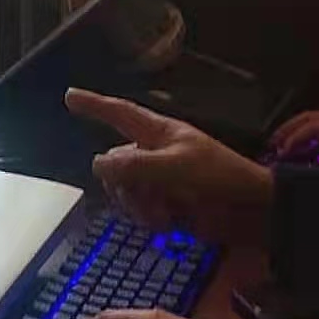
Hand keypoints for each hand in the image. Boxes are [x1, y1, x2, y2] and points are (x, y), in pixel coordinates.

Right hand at [65, 89, 273, 244]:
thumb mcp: (174, 166)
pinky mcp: (165, 205)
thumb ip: (133, 165)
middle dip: (124, 184)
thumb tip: (97, 165)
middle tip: (148, 194)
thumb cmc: (218, 176)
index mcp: (158, 133)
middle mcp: (153, 154)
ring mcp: (158, 181)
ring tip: (166, 211)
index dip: (94, 104)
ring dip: (139, 206)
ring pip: (123, 192)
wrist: (250, 210)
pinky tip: (171, 223)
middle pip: (113, 164)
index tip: (69, 96)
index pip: (119, 113)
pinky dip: (150, 219)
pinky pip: (138, 212)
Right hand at [271, 110, 318, 171]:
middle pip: (309, 117)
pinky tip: (305, 147)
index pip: (310, 128)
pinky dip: (310, 133)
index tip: (280, 153)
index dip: (293, 140)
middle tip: (272, 142)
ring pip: (316, 119)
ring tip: (283, 142)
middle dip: (289, 129)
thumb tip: (310, 175)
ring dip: (298, 129)